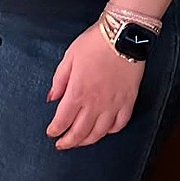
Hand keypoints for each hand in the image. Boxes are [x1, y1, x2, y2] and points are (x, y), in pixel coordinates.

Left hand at [45, 23, 144, 149]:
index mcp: (78, 92)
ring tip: (80, 142)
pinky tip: (105, 131)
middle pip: (80, 131)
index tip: (51, 134)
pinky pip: (120, 124)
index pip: (63, 120)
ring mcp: (113, 104)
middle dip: (69, 141)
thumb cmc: (94, 43)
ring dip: (87, 140)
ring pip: (99, 132)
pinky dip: (111, 131)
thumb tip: (51, 98)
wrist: (123, 35)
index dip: (55, 130)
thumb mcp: (69, 57)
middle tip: (62, 145)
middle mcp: (95, 103)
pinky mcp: (128, 101)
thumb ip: (59, 80)